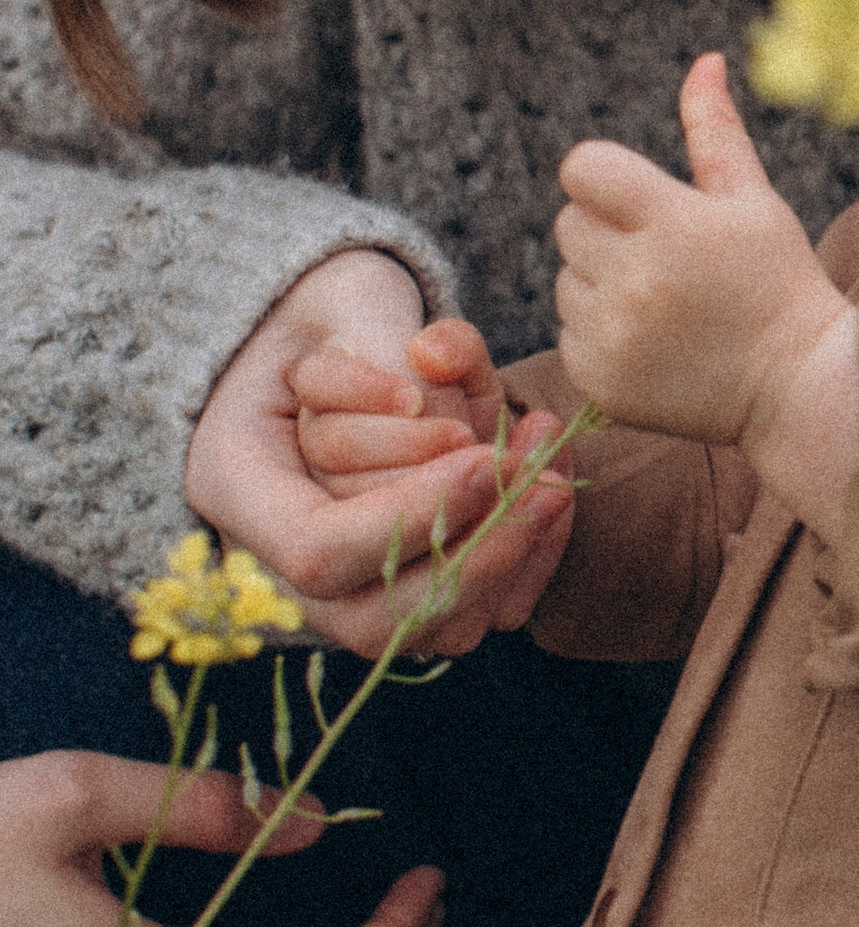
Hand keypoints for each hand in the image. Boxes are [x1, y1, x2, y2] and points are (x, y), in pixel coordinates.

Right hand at [187, 255, 569, 656]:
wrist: (344, 336)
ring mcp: (348, 588)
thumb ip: (381, 339)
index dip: (406, 517)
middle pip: (375, 617)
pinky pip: (481, 612)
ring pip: (434, 630)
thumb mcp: (345, 296)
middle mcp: (280, 559)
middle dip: (472, 552)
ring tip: (550, 464)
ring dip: (512, 556)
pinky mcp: (415, 589)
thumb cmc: (341, 311)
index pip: (317, 548)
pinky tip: (555, 483)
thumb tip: (429, 385)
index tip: (481, 457)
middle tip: (538, 476)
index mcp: (237, 482)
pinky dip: (532, 560)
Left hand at [555, 55, 846, 442]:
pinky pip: (567, 335)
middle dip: (607, 232)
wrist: (796, 387)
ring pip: (565, 281)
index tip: (639, 200)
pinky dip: (600, 335)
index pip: (582, 168)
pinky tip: (653, 342)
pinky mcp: (599, 380)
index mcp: (672, 222)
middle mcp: (636, 279)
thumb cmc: (778, 281)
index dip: (604, 178)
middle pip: (568, 224)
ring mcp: (614, 335)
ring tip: (662, 304)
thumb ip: (716, 132)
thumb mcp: (755, 201)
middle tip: (664, 259)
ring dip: (601, 284)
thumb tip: (705, 60)